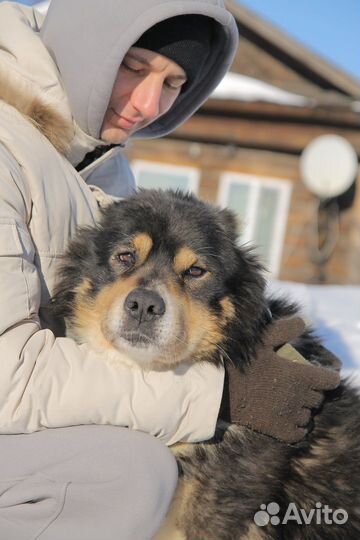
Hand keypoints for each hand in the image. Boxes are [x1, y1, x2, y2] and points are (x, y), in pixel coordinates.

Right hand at [219, 317, 340, 443]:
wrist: (221, 390)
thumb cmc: (242, 361)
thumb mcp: (264, 338)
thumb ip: (287, 328)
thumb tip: (304, 321)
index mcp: (301, 376)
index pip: (331, 380)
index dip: (327, 375)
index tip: (317, 372)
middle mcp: (300, 398)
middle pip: (319, 398)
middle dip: (312, 390)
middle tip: (297, 383)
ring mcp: (290, 416)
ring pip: (309, 415)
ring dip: (304, 408)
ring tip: (289, 399)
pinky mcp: (279, 430)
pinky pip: (299, 432)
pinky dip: (297, 425)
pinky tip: (286, 415)